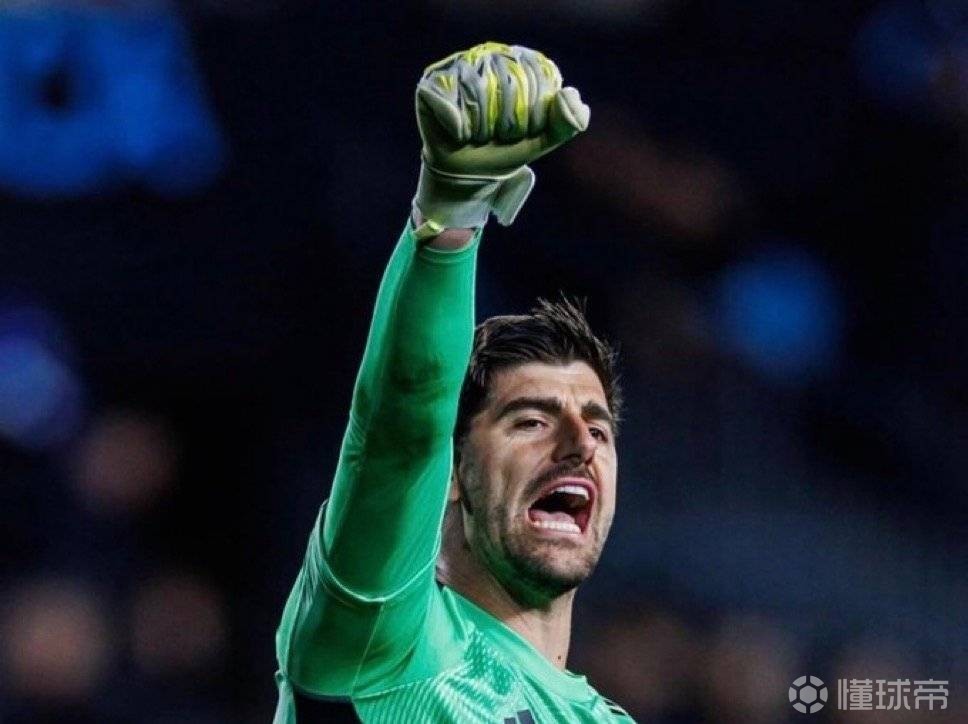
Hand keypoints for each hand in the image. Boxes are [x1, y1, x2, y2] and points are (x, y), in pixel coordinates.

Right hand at [412, 42, 588, 234]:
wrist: (471, 176)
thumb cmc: (506, 150)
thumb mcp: (543, 139)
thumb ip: (567, 121)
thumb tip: (570, 94)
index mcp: (518, 61)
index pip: (536, 75)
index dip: (534, 112)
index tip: (524, 132)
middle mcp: (487, 56)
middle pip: (507, 80)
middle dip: (508, 122)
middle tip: (499, 137)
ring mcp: (457, 68)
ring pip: (477, 91)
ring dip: (482, 127)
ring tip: (478, 136)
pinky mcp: (430, 87)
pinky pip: (448, 101)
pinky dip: (457, 126)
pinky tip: (459, 134)